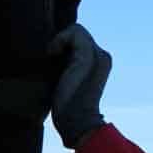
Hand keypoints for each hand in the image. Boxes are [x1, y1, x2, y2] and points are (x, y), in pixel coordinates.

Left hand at [50, 25, 111, 146]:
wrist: (76, 121)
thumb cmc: (68, 107)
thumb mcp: (68, 80)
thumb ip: (67, 65)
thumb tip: (51, 52)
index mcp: (100, 62)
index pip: (81, 40)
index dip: (65, 45)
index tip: (54, 60)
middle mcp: (102, 55)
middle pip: (78, 33)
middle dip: (62, 42)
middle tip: (52, 60)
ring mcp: (97, 54)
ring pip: (77, 30)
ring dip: (60, 40)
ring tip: (53, 57)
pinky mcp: (87, 56)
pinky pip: (74, 32)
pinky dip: (60, 39)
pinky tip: (53, 54)